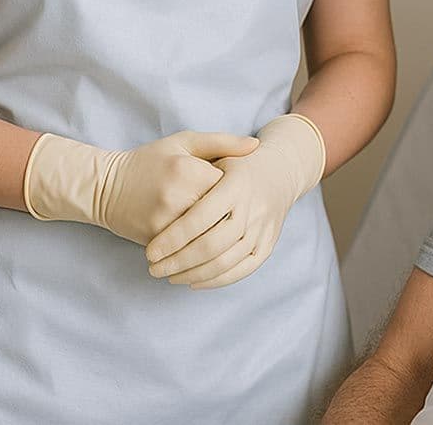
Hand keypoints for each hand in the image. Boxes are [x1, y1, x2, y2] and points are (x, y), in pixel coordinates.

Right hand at [22, 130, 259, 245]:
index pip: (231, 187)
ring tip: (228, 237)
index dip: (239, 192)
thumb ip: (222, 143)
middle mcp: (179, 197)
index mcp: (189, 170)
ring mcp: (166, 222)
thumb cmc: (150, 161)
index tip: (241, 192)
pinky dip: (200, 253)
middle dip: (232, 221)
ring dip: (220, 242)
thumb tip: (256, 146)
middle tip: (239, 219)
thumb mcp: (184, 142)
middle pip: (222, 217)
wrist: (104, 187)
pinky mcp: (156, 241)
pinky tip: (208, 250)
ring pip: (207, 239)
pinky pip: (187, 252)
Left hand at [144, 114, 324, 288]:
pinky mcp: (268, 244)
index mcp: (235, 185)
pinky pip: (243, 270)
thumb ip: (194, 163)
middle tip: (154, 268)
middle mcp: (252, 208)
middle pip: (211, 245)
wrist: (281, 171)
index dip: (173, 239)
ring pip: (225, 262)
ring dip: (193, 274)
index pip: (199, 218)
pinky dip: (216, 280)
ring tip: (169, 275)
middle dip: (178, 262)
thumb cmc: (239, 164)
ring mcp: (262, 228)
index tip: (150, 251)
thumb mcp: (220, 152)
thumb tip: (168, 177)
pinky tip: (193, 281)